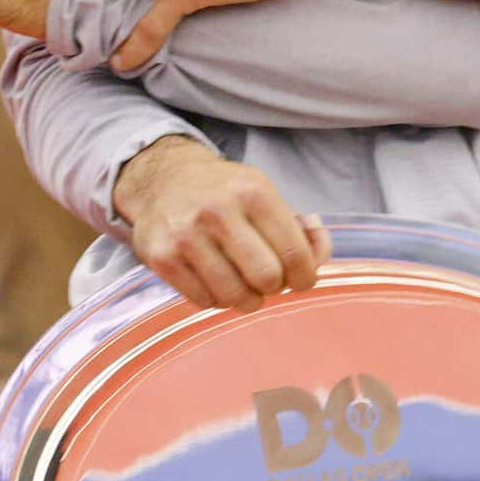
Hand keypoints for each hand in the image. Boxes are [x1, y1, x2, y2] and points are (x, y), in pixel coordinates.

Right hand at [112, 138, 329, 310]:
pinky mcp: (162, 258)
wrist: (164, 179)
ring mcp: (187, 236)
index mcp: (253, 192)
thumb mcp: (265, 194)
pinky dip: (217, 300)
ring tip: (245, 287)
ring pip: (234, 296)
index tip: (301, 280)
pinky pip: (204, 301)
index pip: (294, 253)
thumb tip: (317, 259)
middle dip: (275, 288)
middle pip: (267, 278)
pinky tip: (217, 283)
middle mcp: (219, 212)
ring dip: (247, 300)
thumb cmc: (226, 193)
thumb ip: (300, 230)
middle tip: (268, 281)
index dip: (306, 277)